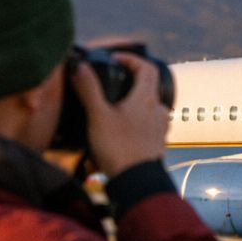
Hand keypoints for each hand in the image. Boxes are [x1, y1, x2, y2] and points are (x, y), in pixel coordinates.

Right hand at [73, 53, 169, 178]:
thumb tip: (80, 66)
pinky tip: (122, 128)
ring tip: (115, 106)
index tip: (116, 59)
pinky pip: (149, 124)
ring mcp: (161, 127)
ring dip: (135, 101)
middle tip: (113, 82)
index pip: (147, 68)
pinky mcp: (158, 142)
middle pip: (149, 86)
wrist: (137, 181)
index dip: (132, 59)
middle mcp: (158, 110)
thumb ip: (89, 89)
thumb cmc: (119, 148)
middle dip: (131, 81)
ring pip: (150, 106)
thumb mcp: (98, 116)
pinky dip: (137, 119)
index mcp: (146, 99)